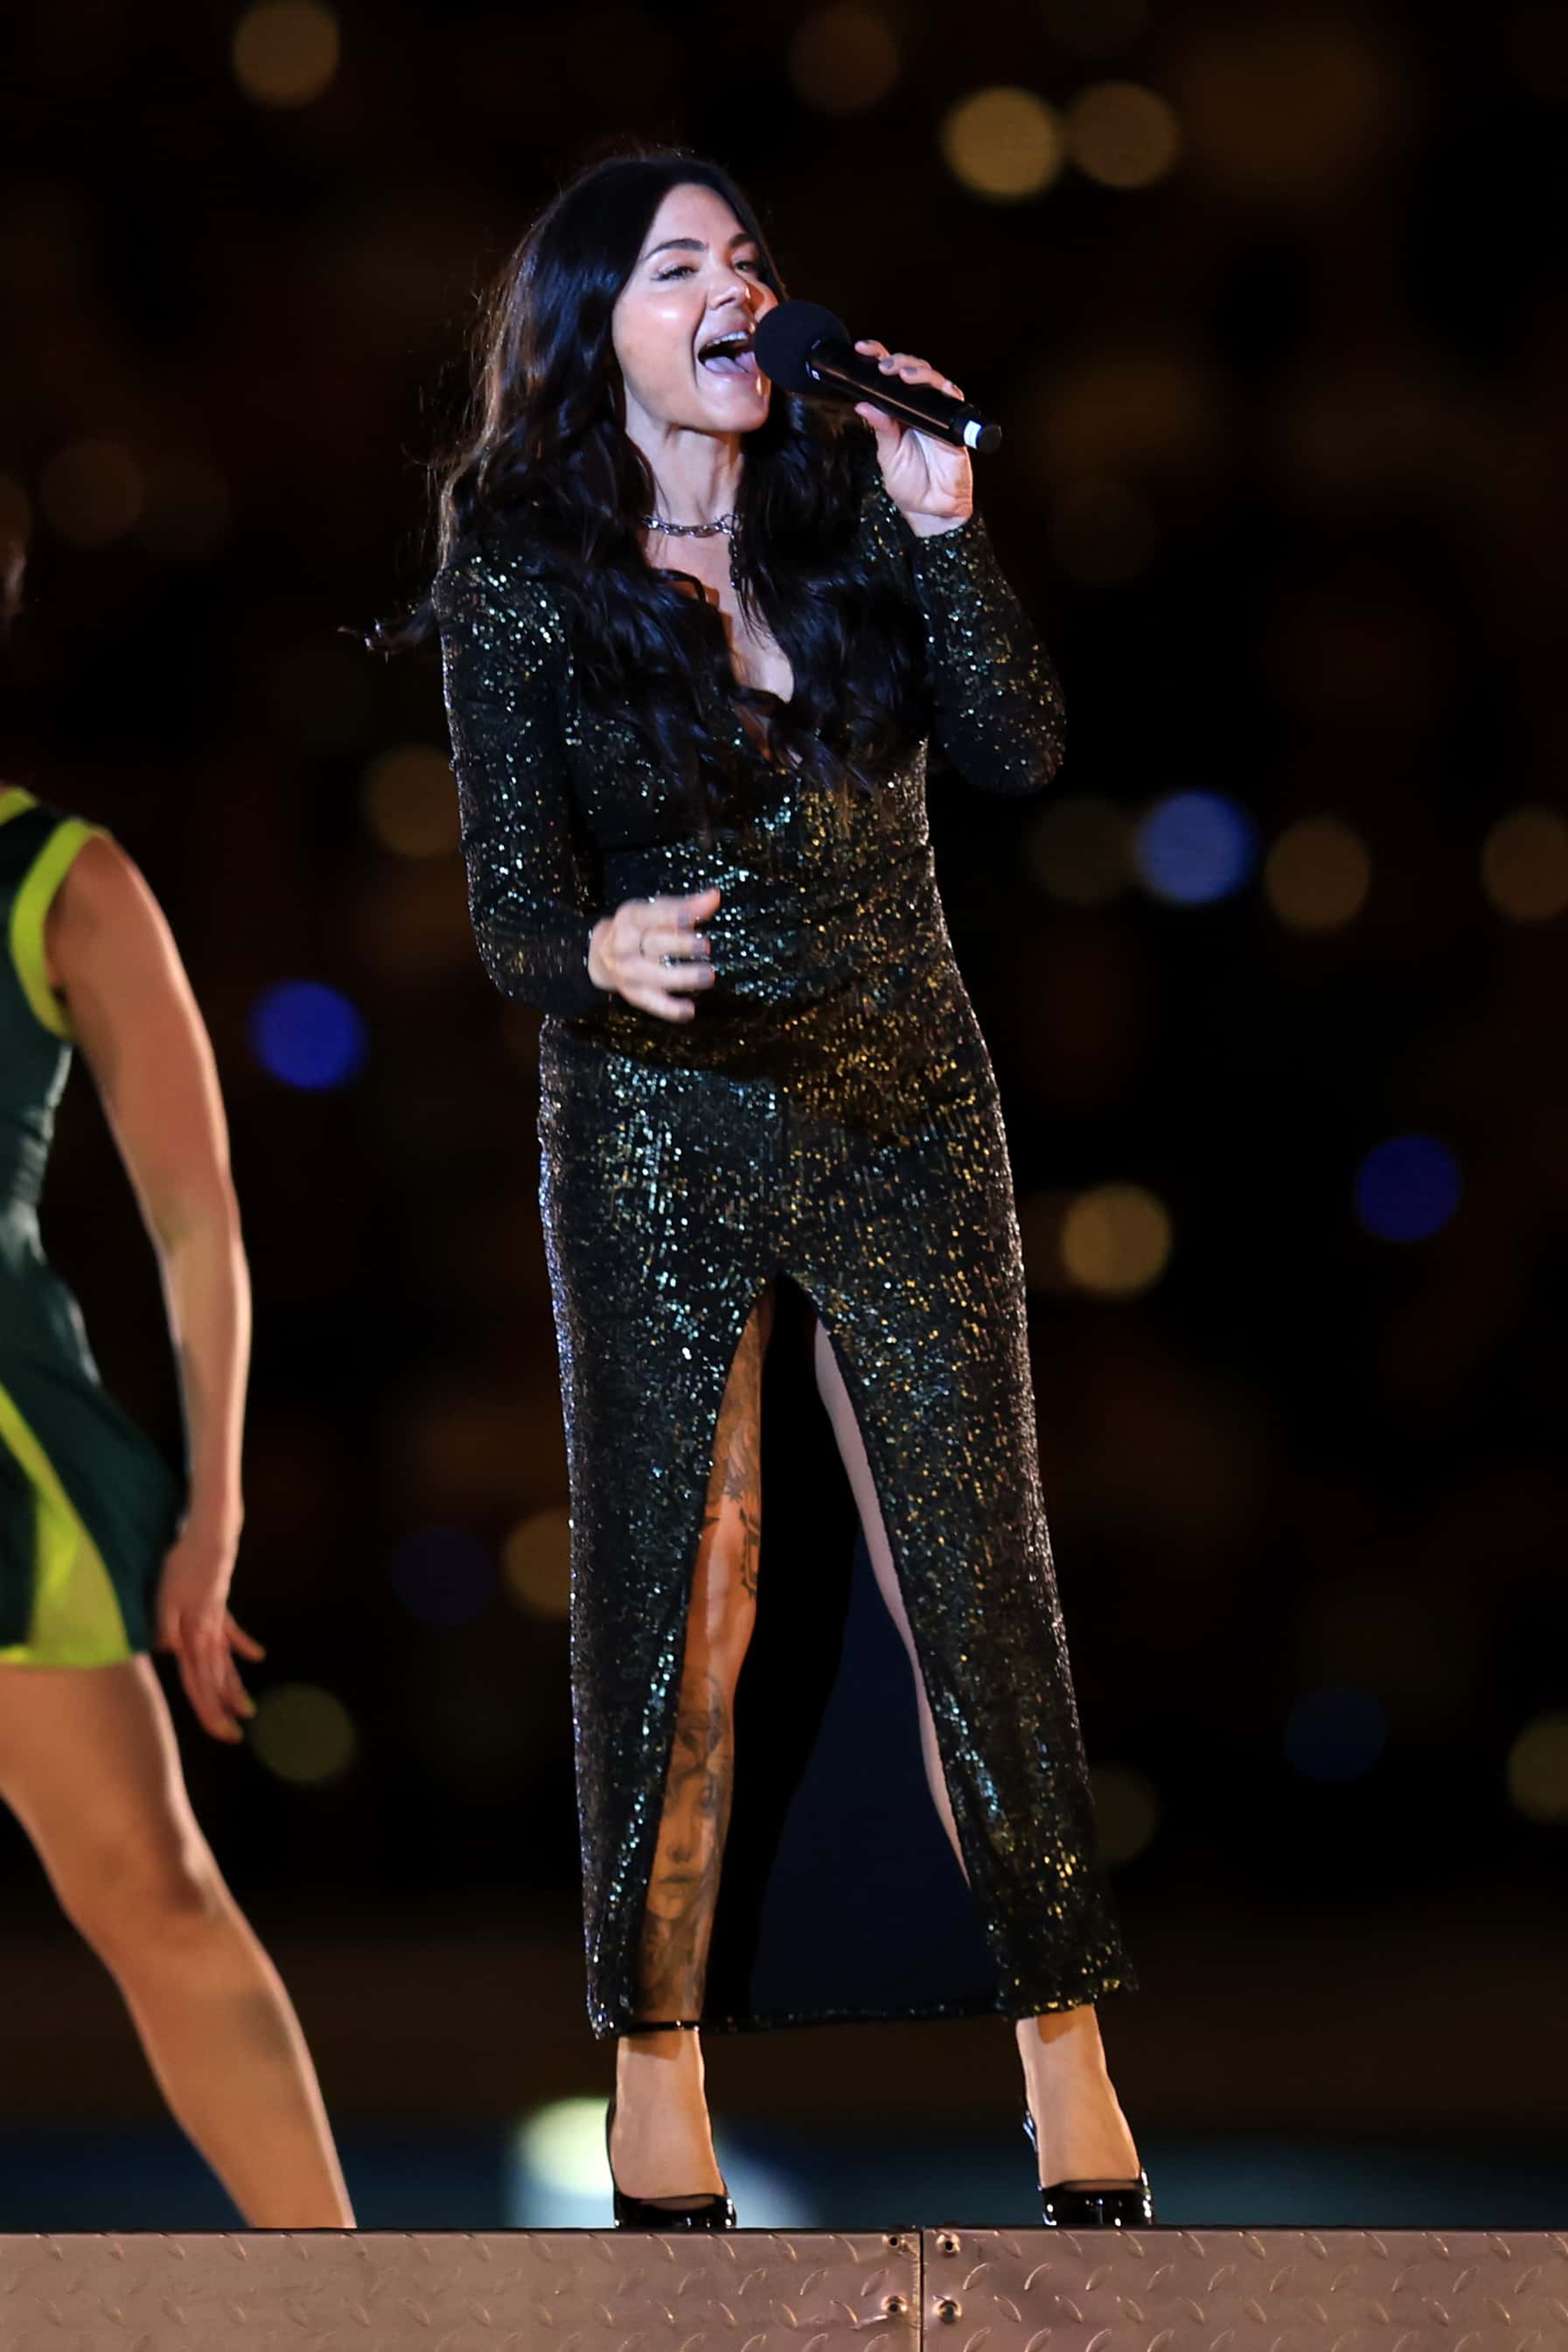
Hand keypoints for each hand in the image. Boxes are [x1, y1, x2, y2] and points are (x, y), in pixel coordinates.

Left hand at [154, 1520, 264, 1743]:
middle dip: (222, 1709)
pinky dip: (243, 1644)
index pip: (199, 1682)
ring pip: (226, 1662)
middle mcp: (209, 1635)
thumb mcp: (164, 1598)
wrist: (209, 1540)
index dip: (208, 1710)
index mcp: (194, 1637)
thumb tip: (169, 1652)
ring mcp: (218, 1622)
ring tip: (247, 1710)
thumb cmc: (180, 1568)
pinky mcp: (221, 1607)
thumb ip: (165, 1627)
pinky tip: (257, 1656)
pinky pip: (232, 1632)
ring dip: (234, 1687)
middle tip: (233, 1736)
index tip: (221, 1732)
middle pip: (215, 1679)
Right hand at [588, 887, 719, 1021]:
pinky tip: (690, 1011)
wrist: (601, 954)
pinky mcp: (633, 993)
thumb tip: (715, 896)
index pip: (652, 915)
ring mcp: (626, 972)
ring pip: (654, 976)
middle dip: (681, 946)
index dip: (672, 917)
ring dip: (682, 977)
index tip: (692, 919)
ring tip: (708, 975)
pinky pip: (651, 1002)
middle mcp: (624, 944)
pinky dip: (670, 1009)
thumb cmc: (639, 927)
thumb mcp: (656, 910)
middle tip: (706, 946)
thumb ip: (687, 905)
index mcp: (630, 917)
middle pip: (653, 945)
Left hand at [852, 340, 974, 534]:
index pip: (891, 378)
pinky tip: (937, 387)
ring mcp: (939, 415)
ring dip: (920, 373)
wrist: (931, 511)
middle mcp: (921, 409)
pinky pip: (954, 402)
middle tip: (884, 366)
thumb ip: (881, 428)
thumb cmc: (911, 485)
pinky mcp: (955, 427)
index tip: (863, 349)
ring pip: (935, 380)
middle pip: (914, 372)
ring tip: (902, 375)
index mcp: (901, 412)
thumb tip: (864, 403)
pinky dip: (947, 392)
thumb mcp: (888, 455)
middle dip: (900, 361)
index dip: (879, 358)